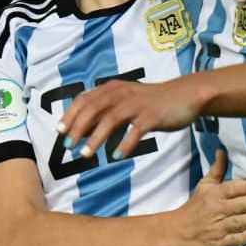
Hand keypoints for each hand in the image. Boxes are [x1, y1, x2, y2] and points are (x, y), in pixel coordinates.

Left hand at [57, 78, 199, 161]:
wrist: (185, 95)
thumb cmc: (151, 101)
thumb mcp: (126, 100)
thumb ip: (106, 110)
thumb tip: (83, 129)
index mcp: (112, 88)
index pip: (85, 99)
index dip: (70, 115)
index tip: (60, 131)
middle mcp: (122, 93)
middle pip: (93, 109)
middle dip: (78, 128)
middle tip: (68, 146)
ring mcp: (137, 104)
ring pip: (111, 120)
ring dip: (96, 138)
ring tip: (86, 155)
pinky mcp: (152, 116)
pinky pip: (135, 131)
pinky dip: (124, 144)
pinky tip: (116, 156)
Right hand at [170, 149, 245, 245]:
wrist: (176, 232)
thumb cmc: (194, 207)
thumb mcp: (204, 186)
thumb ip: (217, 169)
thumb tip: (222, 150)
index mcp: (213, 194)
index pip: (233, 188)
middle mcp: (216, 210)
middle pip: (239, 205)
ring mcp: (217, 228)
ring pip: (239, 222)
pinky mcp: (218, 244)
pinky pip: (235, 240)